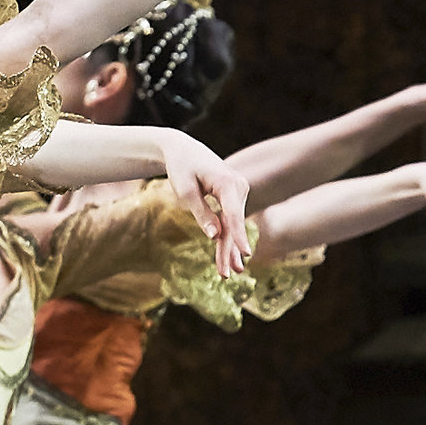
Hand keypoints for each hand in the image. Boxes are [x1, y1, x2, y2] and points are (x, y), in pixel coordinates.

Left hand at [157, 133, 250, 275]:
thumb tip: (214, 236)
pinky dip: (228, 239)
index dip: (238, 235)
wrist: (183, 149)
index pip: (234, 214)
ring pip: (233, 225)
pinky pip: (230, 221)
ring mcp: (238, 193)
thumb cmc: (181, 167)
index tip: (244, 253)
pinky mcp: (233, 198)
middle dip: (230, 250)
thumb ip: (201, 213)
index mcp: (227, 182)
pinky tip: (231, 258)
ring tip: (229, 273)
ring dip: (229, 249)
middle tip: (227, 275)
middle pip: (233, 224)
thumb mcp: (185, 191)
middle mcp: (238, 187)